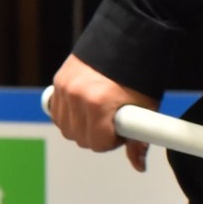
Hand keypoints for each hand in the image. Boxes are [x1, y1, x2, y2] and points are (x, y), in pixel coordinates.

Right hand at [49, 55, 156, 172]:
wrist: (128, 37)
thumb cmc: (140, 72)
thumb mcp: (145, 106)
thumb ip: (139, 140)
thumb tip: (139, 166)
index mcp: (98, 104)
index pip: (97, 143)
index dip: (112, 142)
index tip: (121, 133)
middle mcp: (76, 96)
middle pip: (80, 138)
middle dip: (97, 136)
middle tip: (113, 122)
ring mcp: (64, 88)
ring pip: (66, 127)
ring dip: (81, 127)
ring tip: (100, 113)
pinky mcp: (58, 81)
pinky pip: (57, 111)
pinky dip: (68, 115)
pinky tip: (85, 107)